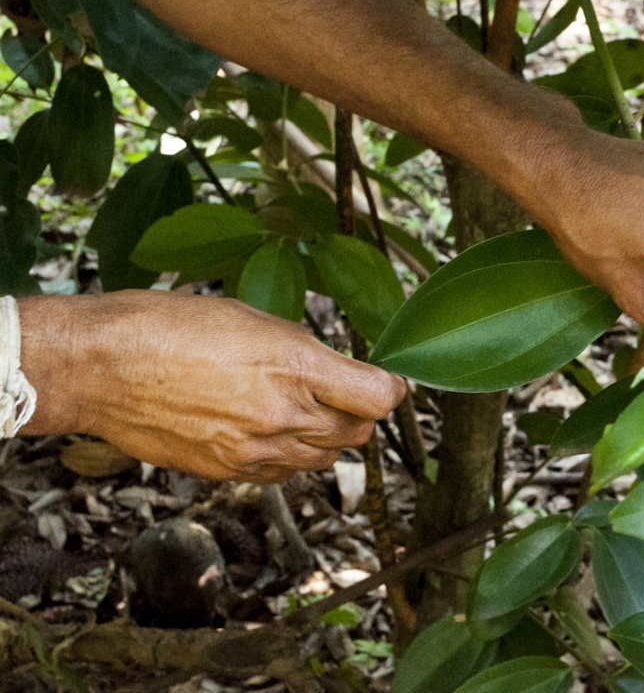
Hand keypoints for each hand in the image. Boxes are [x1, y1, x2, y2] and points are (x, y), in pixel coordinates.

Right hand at [18, 291, 406, 482]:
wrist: (101, 367)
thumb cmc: (169, 327)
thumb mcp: (251, 318)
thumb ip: (302, 350)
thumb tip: (335, 370)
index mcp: (294, 366)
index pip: (378, 397)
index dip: (391, 388)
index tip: (389, 381)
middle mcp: (282, 414)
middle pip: (358, 432)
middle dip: (359, 412)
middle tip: (345, 392)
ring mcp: (255, 450)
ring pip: (324, 458)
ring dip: (326, 437)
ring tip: (302, 409)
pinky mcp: (229, 472)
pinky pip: (284, 473)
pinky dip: (290, 456)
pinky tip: (269, 430)